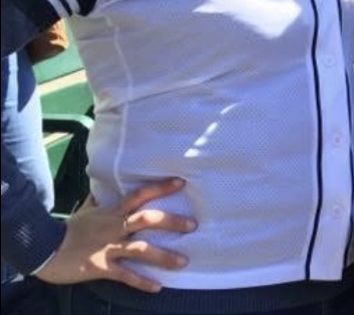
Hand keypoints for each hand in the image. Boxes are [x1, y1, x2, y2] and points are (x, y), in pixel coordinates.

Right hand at [35, 177, 194, 290]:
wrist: (44, 249)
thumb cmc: (67, 229)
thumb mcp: (86, 209)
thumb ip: (99, 199)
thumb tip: (103, 186)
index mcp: (112, 211)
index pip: (140, 195)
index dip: (160, 187)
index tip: (181, 182)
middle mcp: (114, 227)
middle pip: (147, 219)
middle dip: (171, 221)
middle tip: (192, 225)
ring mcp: (109, 247)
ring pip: (141, 249)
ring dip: (164, 256)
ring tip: (184, 261)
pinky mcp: (102, 267)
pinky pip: (125, 276)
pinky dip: (142, 282)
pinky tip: (157, 287)